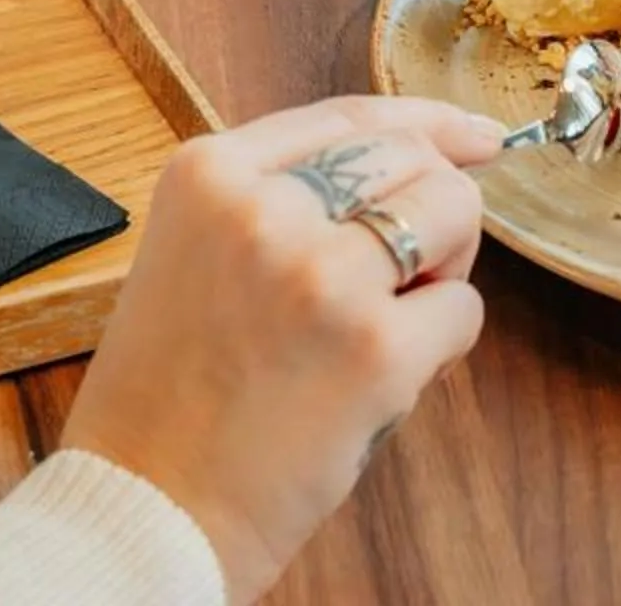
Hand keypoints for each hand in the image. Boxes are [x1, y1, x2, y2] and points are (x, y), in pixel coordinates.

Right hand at [62, 96, 505, 602]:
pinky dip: (442, 344)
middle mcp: (264, 209)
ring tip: (385, 324)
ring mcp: (321, 275)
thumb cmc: (175, 394)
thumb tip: (425, 156)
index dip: (426, 122)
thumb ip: (284, 197)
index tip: (474, 137)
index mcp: (209, 175)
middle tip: (398, 281)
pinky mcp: (374, 349)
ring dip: (442, 268)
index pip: (350, 113)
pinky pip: (462, 310)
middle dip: (430, 210)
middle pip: (412, 156)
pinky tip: (378, 381)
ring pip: (452, 212)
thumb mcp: (198, 251)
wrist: (146, 508)